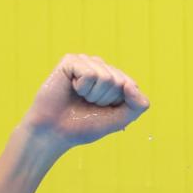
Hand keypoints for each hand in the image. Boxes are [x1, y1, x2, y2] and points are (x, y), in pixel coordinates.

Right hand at [23, 54, 149, 149]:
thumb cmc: (85, 125)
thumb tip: (132, 86)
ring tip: (80, 97)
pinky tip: (72, 89)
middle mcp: (101, 67)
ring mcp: (86, 61)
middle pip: (120, 81)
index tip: (103, 110)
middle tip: (88, 104)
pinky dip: (82, 88)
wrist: (55, 132)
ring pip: (106, 77)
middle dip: (105, 99)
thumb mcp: (120, 119)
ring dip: (93, 95)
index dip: (118, 104)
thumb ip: (137, 105)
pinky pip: (90, 74)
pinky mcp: (71, 60)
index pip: (132, 86)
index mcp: (114, 79)